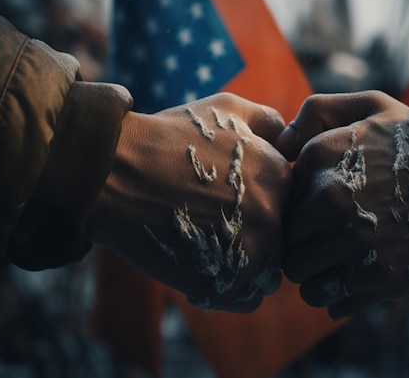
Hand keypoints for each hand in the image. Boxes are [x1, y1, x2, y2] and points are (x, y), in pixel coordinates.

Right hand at [88, 92, 290, 312]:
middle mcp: (275, 215)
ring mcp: (252, 251)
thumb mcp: (226, 109)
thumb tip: (288, 136)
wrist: (115, 172)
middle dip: (261, 237)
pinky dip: (232, 290)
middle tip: (223, 227)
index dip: (268, 205)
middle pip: (284, 240)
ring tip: (215, 251)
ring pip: (270, 272)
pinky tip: (207, 269)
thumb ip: (267, 119)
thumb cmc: (169, 137)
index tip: (239, 203)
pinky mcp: (226, 282)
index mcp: (280, 176)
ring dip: (249, 267)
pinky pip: (248, 298)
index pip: (293, 205)